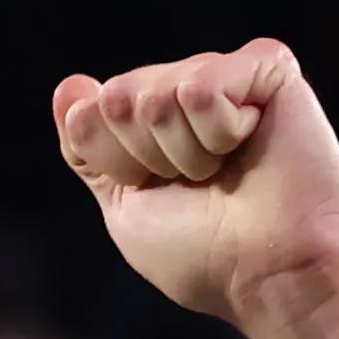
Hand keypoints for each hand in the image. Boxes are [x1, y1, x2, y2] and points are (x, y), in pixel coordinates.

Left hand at [53, 38, 338, 328]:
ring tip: (228, 169)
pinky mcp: (268, 66)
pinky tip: (251, 143)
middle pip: (117, 98)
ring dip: (186, 152)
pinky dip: (219, 130)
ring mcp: (227, 74)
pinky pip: (202, 85)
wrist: (269, 272)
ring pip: (156, 94)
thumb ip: (88, 150)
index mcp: (148, 121)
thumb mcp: (123, 207)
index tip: (156, 191)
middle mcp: (185, 88)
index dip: (114, 163)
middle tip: (198, 182)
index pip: (86, 112)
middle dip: (146, 156)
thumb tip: (69, 85)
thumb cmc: (203, 254)